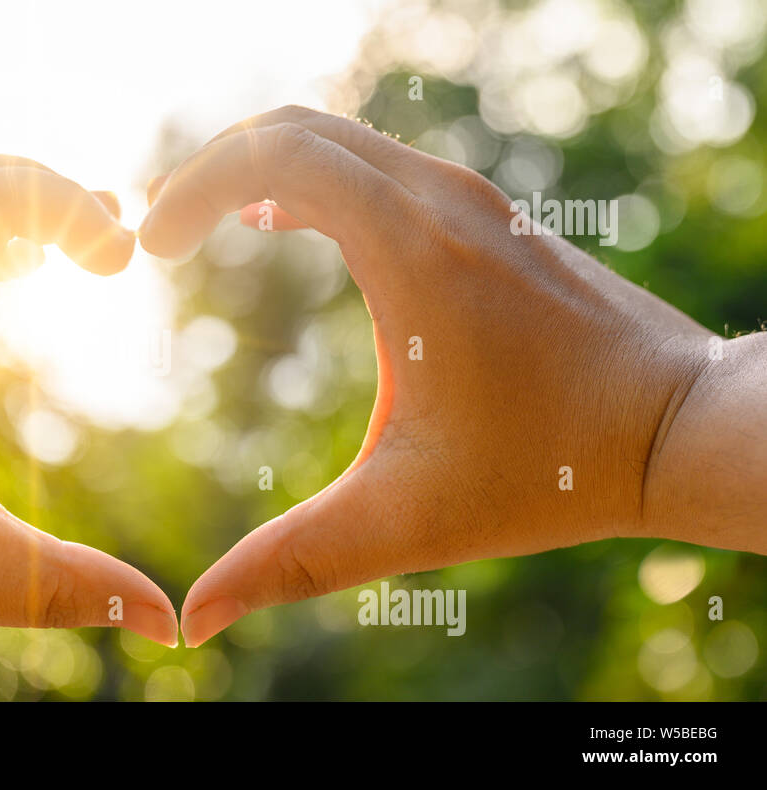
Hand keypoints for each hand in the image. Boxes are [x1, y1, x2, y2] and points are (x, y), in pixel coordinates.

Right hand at [139, 105, 766, 646]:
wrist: (680, 426)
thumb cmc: (555, 469)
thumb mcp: (407, 519)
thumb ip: (294, 563)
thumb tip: (197, 617)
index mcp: (410, 249)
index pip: (275, 157)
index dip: (192, 187)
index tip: (152, 249)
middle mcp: (440, 201)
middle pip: (296, 128)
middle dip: (213, 169)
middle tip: (162, 234)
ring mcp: (470, 200)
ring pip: (339, 140)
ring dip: (263, 168)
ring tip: (208, 227)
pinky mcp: (487, 216)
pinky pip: (378, 164)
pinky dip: (314, 179)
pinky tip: (285, 228)